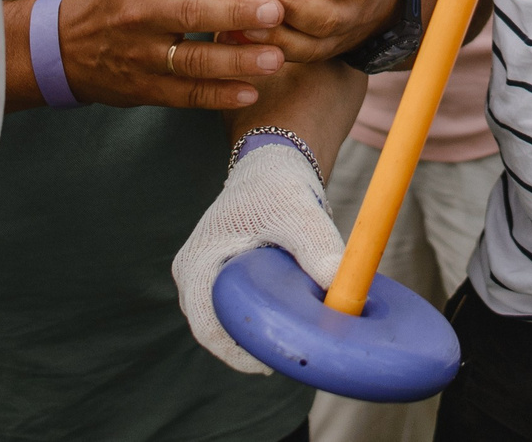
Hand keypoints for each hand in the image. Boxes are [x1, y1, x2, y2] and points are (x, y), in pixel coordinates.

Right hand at [47, 0, 293, 109]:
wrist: (60, 49)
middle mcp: (141, 13)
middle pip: (192, 12)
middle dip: (236, 12)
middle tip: (276, 11)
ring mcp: (142, 54)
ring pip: (193, 59)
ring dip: (236, 61)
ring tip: (277, 58)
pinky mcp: (144, 88)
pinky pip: (185, 94)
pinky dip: (218, 97)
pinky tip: (250, 94)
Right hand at [173, 140, 346, 373]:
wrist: (270, 168)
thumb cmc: (276, 186)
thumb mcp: (299, 212)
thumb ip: (316, 244)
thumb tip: (338, 284)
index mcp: (198, 263)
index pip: (208, 326)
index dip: (238, 353)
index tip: (274, 363)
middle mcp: (193, 276)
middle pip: (216, 331)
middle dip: (250, 347)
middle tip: (291, 355)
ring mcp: (204, 281)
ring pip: (226, 324)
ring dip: (256, 333)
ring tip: (292, 338)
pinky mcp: (221, 282)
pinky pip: (236, 312)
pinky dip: (260, 319)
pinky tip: (287, 322)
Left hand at [237, 0, 400, 64]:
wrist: (375, 8)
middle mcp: (354, 16)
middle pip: (326, 18)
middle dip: (292, 1)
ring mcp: (333, 42)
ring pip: (303, 46)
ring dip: (269, 30)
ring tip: (240, 10)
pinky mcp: (312, 55)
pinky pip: (284, 57)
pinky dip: (258, 47)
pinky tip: (232, 31)